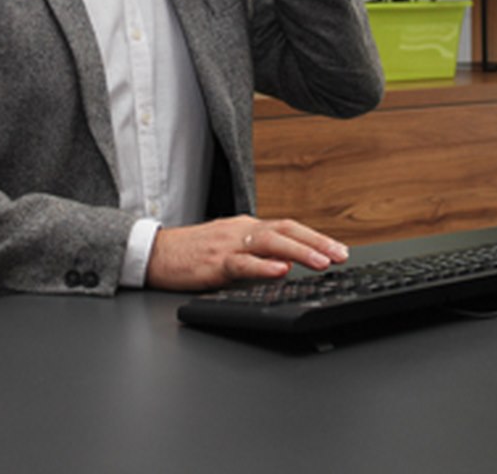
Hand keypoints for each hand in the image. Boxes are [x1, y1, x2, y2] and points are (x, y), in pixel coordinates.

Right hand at [144, 215, 349, 290]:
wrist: (155, 253)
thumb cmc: (192, 253)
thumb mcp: (230, 249)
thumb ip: (257, 255)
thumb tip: (288, 264)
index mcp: (247, 227)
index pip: (288, 227)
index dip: (315, 237)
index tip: (339, 250)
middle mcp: (241, 231)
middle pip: (286, 230)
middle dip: (317, 242)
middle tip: (341, 255)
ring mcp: (228, 244)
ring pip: (269, 242)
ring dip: (299, 251)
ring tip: (321, 262)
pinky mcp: (213, 262)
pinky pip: (241, 263)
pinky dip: (262, 266)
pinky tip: (280, 270)